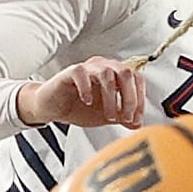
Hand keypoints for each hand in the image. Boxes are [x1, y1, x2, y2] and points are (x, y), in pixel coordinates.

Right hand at [14, 58, 141, 130]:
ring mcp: (87, 68)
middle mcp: (104, 66)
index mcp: (116, 74)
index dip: (140, 100)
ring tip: (108, 116)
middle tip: (126, 117)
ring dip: (110, 98)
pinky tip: (87, 102)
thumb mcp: (105, 116)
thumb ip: (122, 117)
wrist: (52, 107)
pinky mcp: (70, 72)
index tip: (136, 120)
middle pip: (126, 72)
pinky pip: (81, 73)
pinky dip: (87, 88)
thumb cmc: (78, 107)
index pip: (137, 79)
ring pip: (106, 74)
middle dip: (129, 97)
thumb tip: (137, 124)